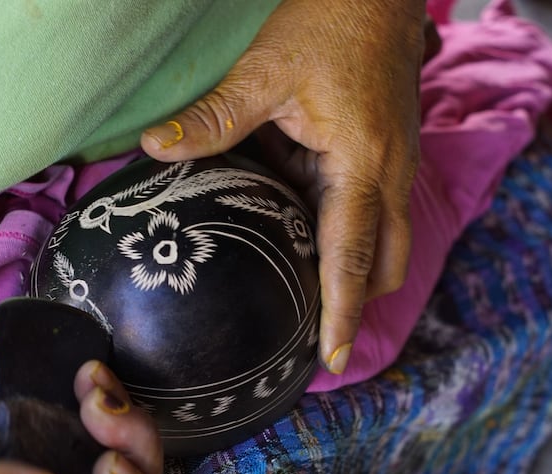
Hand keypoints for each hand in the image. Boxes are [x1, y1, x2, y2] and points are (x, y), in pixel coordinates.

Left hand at [141, 0, 425, 374]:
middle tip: (315, 341)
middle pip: (384, 262)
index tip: (331, 361)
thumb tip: (154, 148)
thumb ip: (213, 118)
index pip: (352, 256)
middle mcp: (392, 172)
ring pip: (386, 240)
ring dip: (357, 271)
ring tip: (310, 300)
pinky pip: (376, 210)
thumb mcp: (264, 70)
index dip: (342, 314)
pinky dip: (351, 234)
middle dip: (357, 303)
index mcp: (364, 162)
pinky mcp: (388, 151)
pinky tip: (309, 236)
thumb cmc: (329, 20)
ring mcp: (397, 163)